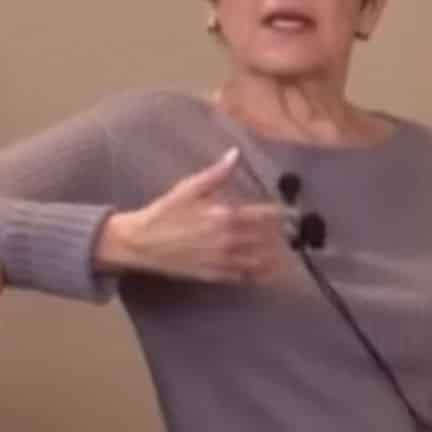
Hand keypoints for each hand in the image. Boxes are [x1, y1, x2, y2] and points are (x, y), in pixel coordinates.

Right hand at [96, 148, 288, 283]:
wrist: (141, 242)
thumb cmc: (165, 212)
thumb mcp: (189, 188)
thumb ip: (216, 173)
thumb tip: (235, 153)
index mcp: (226, 215)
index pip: (266, 215)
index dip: (281, 214)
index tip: (289, 213)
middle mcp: (230, 240)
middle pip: (269, 239)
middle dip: (282, 235)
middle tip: (290, 232)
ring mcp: (224, 260)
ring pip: (263, 260)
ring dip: (277, 256)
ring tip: (284, 251)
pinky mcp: (216, 275)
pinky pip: (247, 277)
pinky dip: (262, 274)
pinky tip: (270, 271)